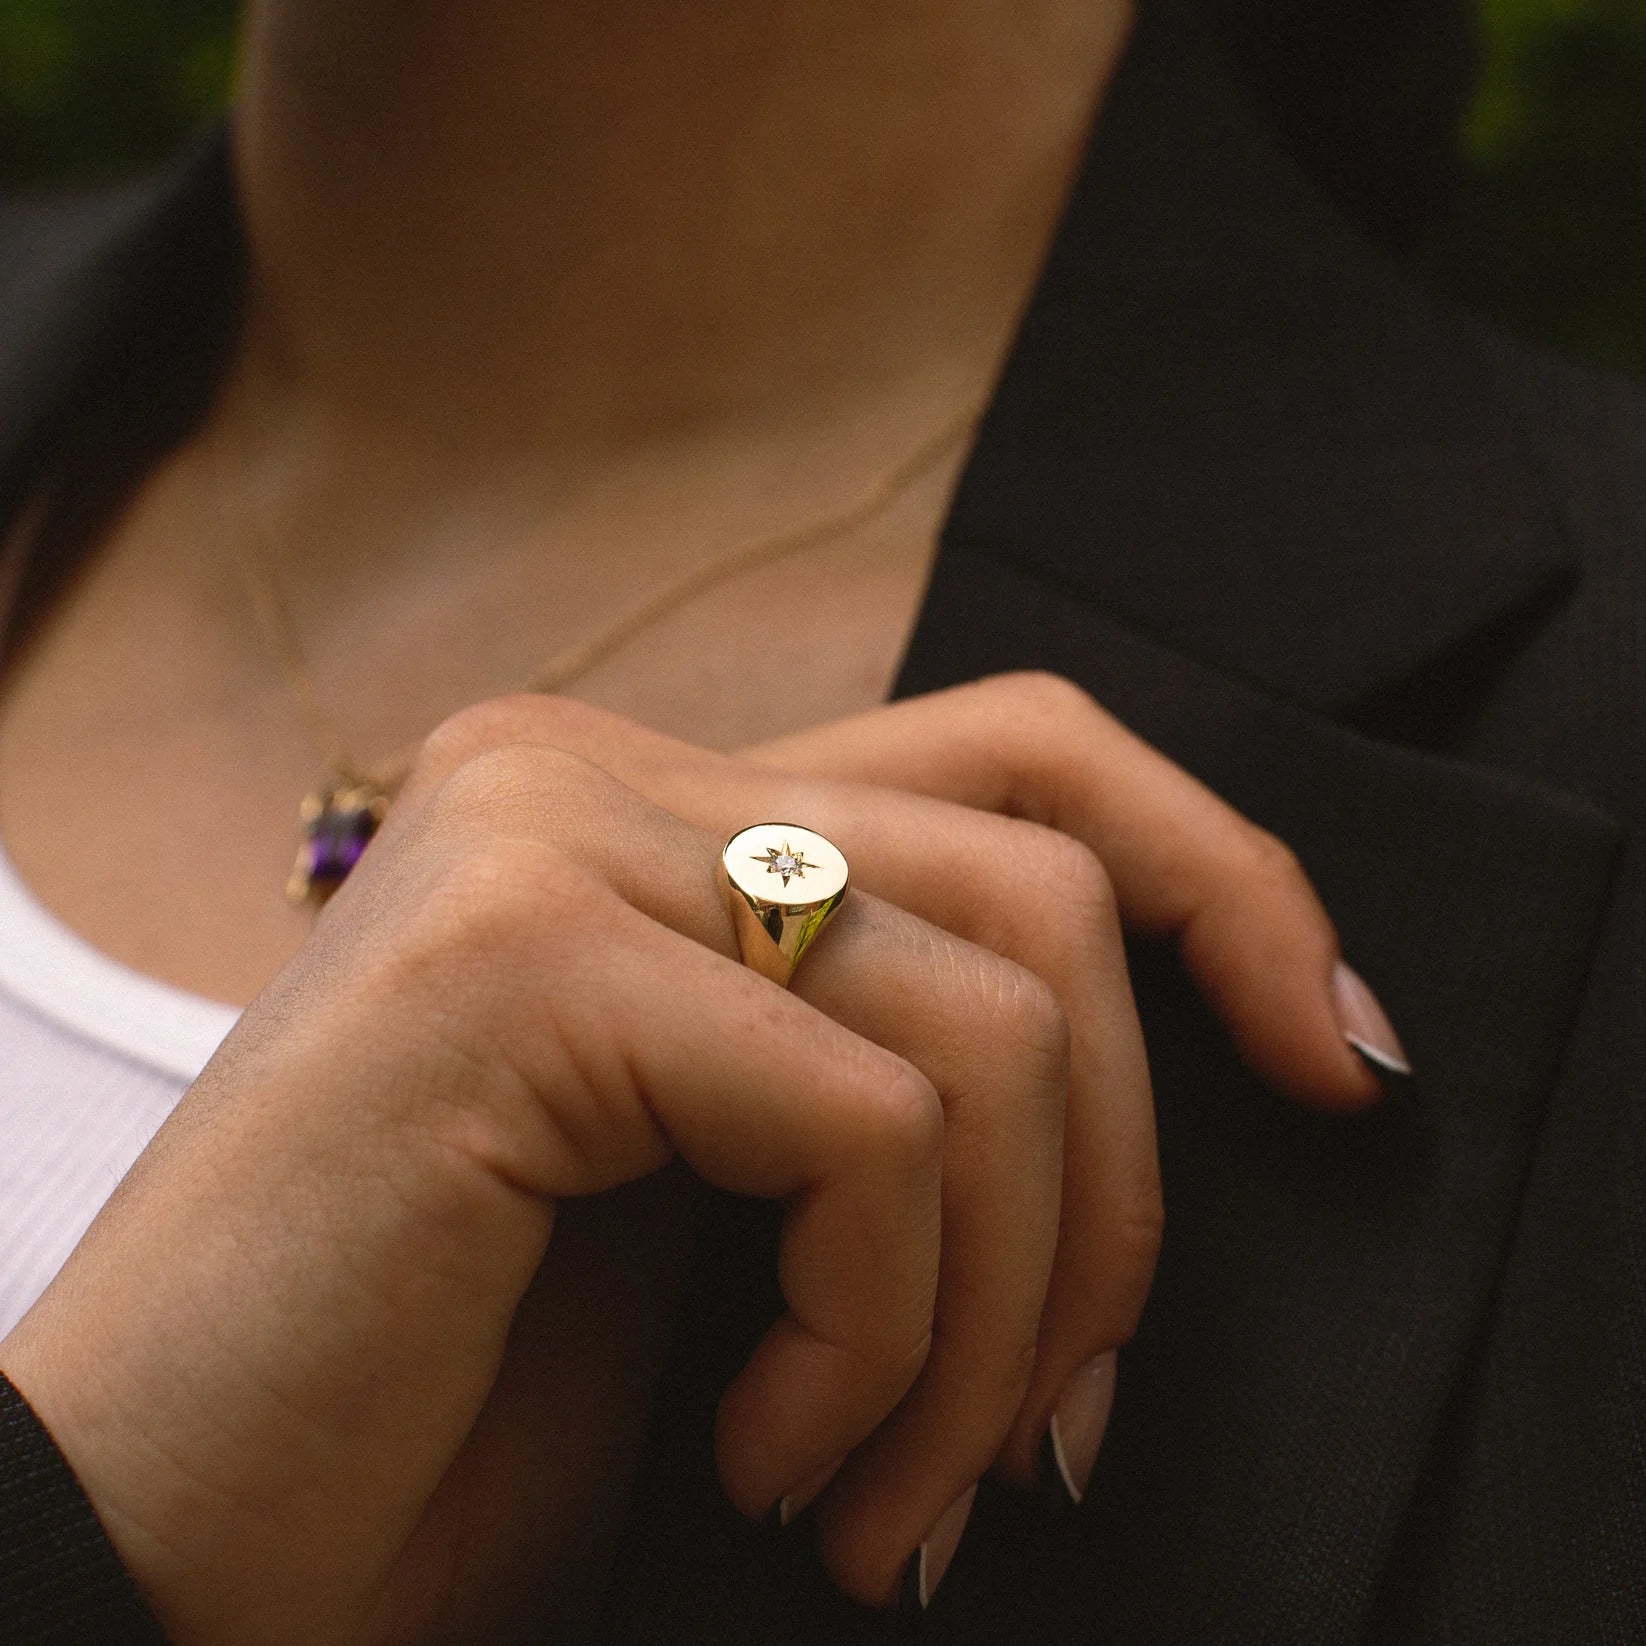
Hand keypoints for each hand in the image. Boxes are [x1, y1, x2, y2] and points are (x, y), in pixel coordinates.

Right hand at [0, 674, 1392, 1642]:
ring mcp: (552, 840)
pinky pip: (875, 1130)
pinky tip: (766, 1453)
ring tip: (891, 1488)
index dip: (1219, 881)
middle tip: (1053, 1426)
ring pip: (999, 1025)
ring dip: (999, 1315)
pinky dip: (877, 1339)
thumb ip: (883, 1067)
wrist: (170, 1536)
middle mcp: (591, 772)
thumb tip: (1161, 1079)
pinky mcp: (526, 962)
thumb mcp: (728, 1195)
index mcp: (645, 809)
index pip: (1018, 756)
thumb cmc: (450, 1396)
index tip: (1331, 1062)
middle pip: (1049, 891)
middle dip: (1118, 1193)